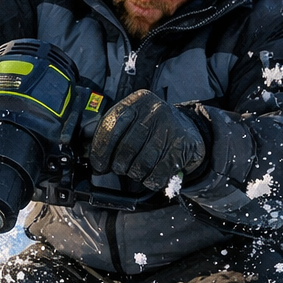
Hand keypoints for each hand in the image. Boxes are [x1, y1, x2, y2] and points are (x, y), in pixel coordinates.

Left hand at [89, 89, 205, 192]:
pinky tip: (152, 175)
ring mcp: (169, 128)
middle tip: (122, 168)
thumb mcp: (132, 120)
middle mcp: (153, 111)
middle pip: (125, 149)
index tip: (98, 165)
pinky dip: (151, 181)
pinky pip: (157, 174)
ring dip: (135, 174)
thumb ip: (113, 134)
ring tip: (138, 170)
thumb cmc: (152, 128)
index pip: (111, 126)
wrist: (188, 129)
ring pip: (141, 164)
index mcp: (136, 101)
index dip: (101, 150)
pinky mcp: (181, 146)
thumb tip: (94, 162)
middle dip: (119, 165)